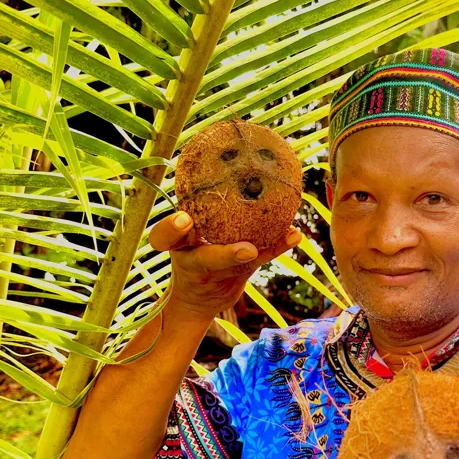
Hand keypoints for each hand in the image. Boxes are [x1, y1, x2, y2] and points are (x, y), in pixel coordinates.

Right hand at [149, 211, 301, 318]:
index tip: (184, 220)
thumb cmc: (193, 249)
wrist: (199, 298)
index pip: (163, 239)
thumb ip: (198, 205)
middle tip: (247, 249)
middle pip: (205, 260)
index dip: (170, 230)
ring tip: (278, 239)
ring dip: (259, 253)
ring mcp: (217, 275)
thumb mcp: (186, 231)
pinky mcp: (235, 279)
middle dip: (224, 255)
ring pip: (237, 266)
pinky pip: (259, 262)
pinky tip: (294, 234)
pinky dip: (277, 246)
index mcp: (177, 244)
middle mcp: (194, 261)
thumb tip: (229, 161)